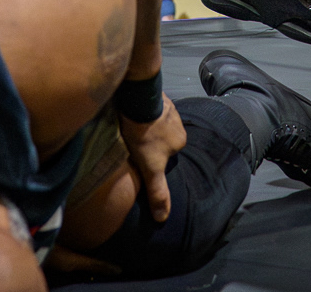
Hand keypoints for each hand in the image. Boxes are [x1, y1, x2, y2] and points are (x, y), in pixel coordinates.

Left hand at [119, 94, 185, 222]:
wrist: (139, 99)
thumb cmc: (145, 135)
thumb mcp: (151, 167)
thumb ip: (157, 190)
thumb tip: (163, 218)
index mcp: (180, 140)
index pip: (165, 153)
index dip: (151, 155)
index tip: (139, 153)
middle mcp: (179, 122)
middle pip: (160, 136)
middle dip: (148, 138)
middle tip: (132, 139)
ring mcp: (168, 105)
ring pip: (153, 120)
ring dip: (143, 123)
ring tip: (129, 125)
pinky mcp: (156, 92)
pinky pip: (147, 104)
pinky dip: (140, 109)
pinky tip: (129, 111)